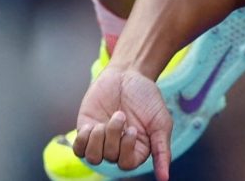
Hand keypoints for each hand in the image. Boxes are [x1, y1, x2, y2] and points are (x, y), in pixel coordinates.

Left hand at [73, 65, 172, 180]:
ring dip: (98, 138)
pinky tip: (93, 125)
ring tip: (105, 121)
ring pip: (93, 157)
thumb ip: (162, 150)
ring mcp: (100, 140)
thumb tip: (165, 178)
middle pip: (110, 158)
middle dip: (114, 136)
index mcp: (137, 149)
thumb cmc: (147, 97)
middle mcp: (118, 148)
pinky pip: (79, 149)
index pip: (127, 165)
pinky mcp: (86, 131)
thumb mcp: (161, 122)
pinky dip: (84, 139)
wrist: (129, 74)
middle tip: (121, 115)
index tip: (132, 128)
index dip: (126, 149)